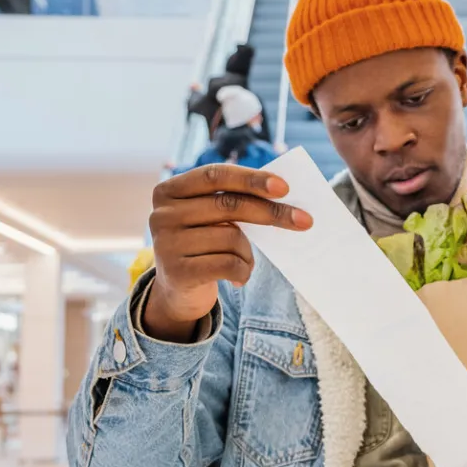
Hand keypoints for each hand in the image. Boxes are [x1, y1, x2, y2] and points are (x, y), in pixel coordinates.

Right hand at [144, 165, 312, 341]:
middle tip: (304, 220)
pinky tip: (238, 277)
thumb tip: (282, 192)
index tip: (284, 187)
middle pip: (228, 205)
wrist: (178, 291)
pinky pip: (228, 264)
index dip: (251, 179)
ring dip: (248, 252)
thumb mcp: (210, 218)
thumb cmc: (204, 244)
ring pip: (231, 238)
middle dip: (271, 213)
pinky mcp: (177, 272)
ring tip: (242, 262)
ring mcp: (166, 244)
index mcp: (168, 191)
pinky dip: (243, 271)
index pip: (215, 175)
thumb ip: (232, 200)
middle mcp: (161, 215)